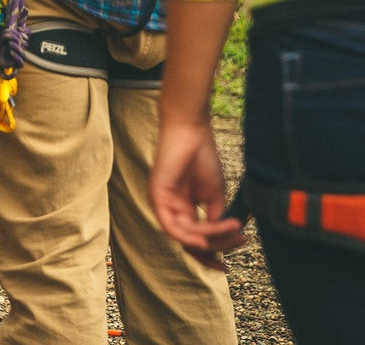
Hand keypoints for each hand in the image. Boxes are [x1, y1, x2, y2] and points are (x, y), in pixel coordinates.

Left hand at [150, 117, 245, 270]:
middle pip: (190, 244)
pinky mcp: (157, 195)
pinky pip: (171, 226)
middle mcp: (171, 209)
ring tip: (233, 227)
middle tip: (240, 241)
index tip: (229, 266)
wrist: (192, 130)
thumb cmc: (202, 157)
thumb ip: (215, 220)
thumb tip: (221, 242)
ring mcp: (163, 203)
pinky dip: (190, 234)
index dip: (211, 256)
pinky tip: (206, 235)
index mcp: (184, 210)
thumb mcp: (214, 195)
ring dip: (211, 237)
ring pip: (185, 237)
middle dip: (217, 248)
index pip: (194, 242)